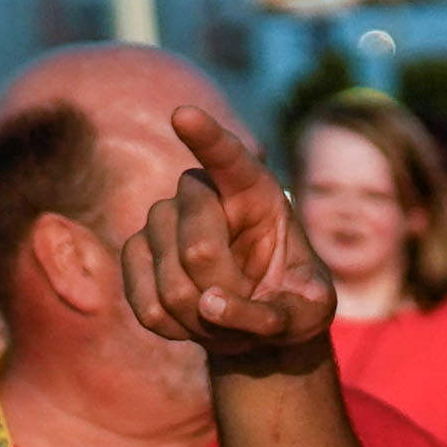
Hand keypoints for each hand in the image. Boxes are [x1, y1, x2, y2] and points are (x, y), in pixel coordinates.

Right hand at [146, 107, 338, 376]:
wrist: (257, 318)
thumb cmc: (294, 302)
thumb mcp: (311, 315)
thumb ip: (277, 315)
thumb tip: (209, 305)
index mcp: (254, 189)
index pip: (229, 157)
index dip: (207, 138)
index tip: (184, 116)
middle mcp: (200, 193)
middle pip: (198, 248)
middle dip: (227, 293)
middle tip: (253, 309)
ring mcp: (160, 221)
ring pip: (172, 284)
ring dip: (206, 321)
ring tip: (229, 315)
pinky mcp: (135, 255)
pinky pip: (149, 307)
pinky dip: (179, 331)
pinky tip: (197, 323)